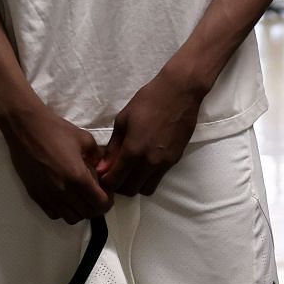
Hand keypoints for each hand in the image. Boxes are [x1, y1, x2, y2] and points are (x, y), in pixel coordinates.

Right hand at [0, 105, 113, 224]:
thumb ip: (97, 158)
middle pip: (87, 213)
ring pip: (71, 218)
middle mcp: (63, 191)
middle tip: (97, 194)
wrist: (25, 127)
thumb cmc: (55, 130)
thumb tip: (101, 171)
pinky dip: (63, 210)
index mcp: (77, 177)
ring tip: (80, 196)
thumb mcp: (85, 139)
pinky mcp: (35, 195)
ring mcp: (47, 196)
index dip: (108, 201)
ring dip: (80, 211)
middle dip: (96, 206)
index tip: (107, 193)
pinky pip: (54, 214)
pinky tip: (65, 196)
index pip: (99, 203)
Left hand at [96, 69, 204, 196]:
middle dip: (119, 186)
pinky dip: (148, 177)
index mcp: (133, 150)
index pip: (115, 181)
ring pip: (146, 189)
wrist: (180, 92)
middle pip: (130, 190)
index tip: (103, 176)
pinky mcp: (175, 160)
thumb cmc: (148, 101)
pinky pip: (158, 178)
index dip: (106, 183)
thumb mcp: (123, 120)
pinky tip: (144, 163)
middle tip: (115, 174)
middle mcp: (149, 162)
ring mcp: (164, 163)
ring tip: (130, 171)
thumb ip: (113, 147)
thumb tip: (103, 167)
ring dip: (135, 184)